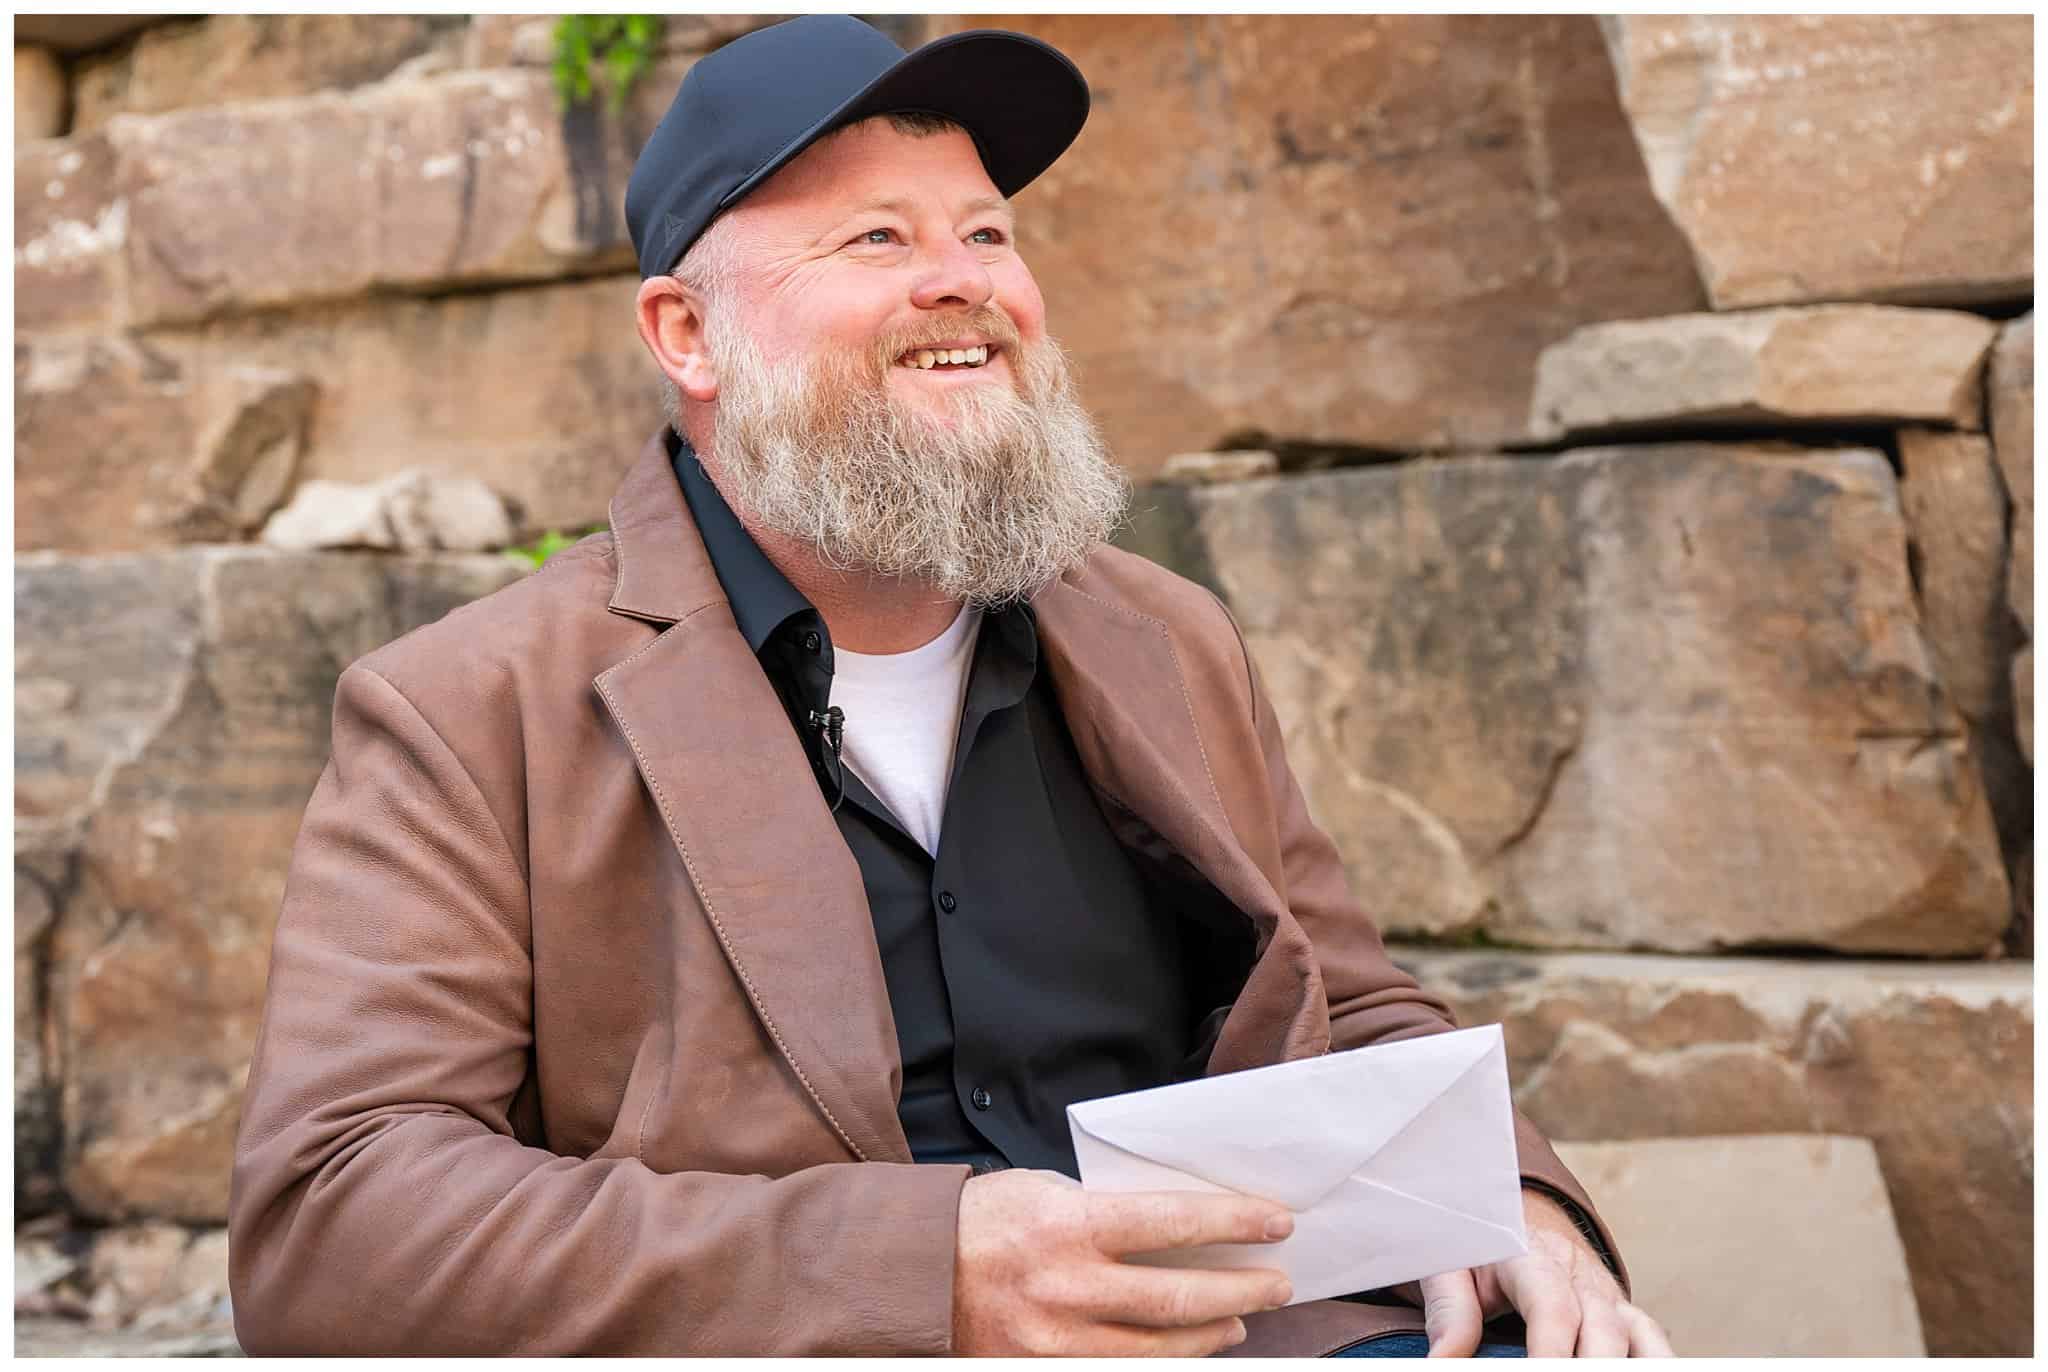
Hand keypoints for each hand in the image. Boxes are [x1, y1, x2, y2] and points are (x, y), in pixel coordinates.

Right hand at [952, 1169, 1296, 1355]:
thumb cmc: (981, 1221)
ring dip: (1211, 1334)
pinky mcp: (1045, 1371)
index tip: (1277, 1223)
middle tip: (1279, 1282)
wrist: (911, 1276)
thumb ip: (1102, 1207)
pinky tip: (1189, 1349)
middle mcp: (1068, 1286)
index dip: (1234, 1223)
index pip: (1174, 1222)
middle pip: (1179, 1296)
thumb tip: (1170, 1224)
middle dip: (1242, 1290)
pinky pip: (1122, 1371)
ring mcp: (1057, 1340)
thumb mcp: (1043, 1189)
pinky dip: (1165, 1361)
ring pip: (1159, 1349)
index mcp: (1070, 1225)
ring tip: (1240, 1319)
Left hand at [1410, 1190, 1672, 1356]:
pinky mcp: (1624, 1317)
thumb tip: (1443, 1361)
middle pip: (1603, 1329)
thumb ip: (1450, 1313)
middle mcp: (1581, 1276)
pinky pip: (1651, 1342)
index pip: (1551, 1307)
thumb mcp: (1450, 1268)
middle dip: (1595, 1367)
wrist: (1513, 1215)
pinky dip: (1656, 1361)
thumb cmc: (1478, 1247)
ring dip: (1638, 1366)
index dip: (1552, 1350)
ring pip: (1641, 1336)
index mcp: (1533, 1256)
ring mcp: (1609, 1297)